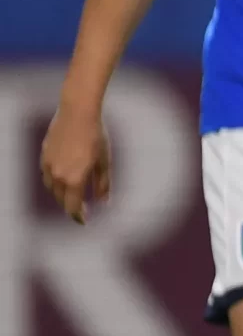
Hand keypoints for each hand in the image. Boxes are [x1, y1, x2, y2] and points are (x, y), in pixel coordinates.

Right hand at [40, 103, 110, 224]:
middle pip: (61, 198)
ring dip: (60, 194)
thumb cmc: (96, 137)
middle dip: (69, 205)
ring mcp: (48, 165)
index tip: (83, 221)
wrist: (77, 114)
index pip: (72, 206)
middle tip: (79, 209)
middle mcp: (58, 175)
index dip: (77, 216)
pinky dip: (54, 181)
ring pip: (51, 187)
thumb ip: (103, 183)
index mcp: (74, 179)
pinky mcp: (44, 155)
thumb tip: (104, 201)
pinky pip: (46, 174)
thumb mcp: (104, 161)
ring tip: (70, 195)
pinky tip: (61, 178)